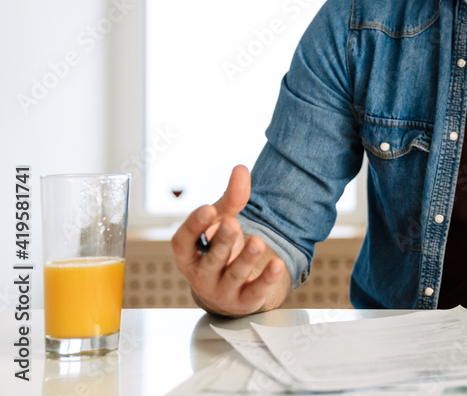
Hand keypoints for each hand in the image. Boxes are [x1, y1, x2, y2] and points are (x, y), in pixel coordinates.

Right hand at [171, 165, 286, 316]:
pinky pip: (255, 291)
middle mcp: (201, 274)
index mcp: (188, 253)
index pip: (184, 241)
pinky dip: (267, 278)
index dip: (194, 226)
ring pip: (234, 275)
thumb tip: (240, 169)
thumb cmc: (219, 246)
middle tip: (232, 223)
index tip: (208, 209)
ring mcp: (222, 290)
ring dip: (246, 259)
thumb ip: (231, 198)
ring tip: (258, 242)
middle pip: (211, 258)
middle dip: (222, 241)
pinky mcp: (245, 300)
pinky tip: (278, 264)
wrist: (228, 287)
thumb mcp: (221, 222)